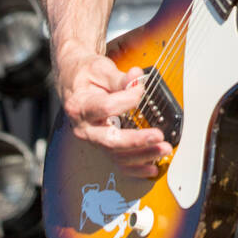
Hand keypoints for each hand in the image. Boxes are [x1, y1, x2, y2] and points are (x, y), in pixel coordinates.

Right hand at [59, 48, 171, 179]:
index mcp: (80, 106)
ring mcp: (94, 140)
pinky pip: (119, 162)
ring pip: (117, 155)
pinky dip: (136, 168)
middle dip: (137, 141)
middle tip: (158, 136)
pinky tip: (152, 167)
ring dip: (143, 155)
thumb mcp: (100, 69)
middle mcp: (85, 128)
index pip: (106, 107)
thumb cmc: (86, 75)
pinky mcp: (103, 146)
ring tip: (164, 149)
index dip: (127, 99)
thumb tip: (137, 77)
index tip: (141, 90)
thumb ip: (120, 77)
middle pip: (111, 140)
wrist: (73, 82)